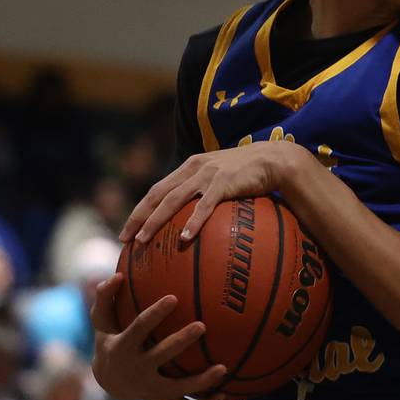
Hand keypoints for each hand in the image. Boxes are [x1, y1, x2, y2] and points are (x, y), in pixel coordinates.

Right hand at [89, 273, 227, 399]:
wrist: (109, 382)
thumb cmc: (110, 341)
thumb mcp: (102, 322)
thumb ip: (105, 298)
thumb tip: (117, 275)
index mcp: (123, 347)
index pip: (139, 328)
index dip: (155, 314)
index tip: (174, 297)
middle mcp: (138, 370)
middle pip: (162, 355)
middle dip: (181, 341)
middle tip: (202, 325)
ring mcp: (152, 389)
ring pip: (179, 389)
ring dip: (202, 381)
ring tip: (223, 368)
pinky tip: (225, 392)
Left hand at [119, 144, 309, 245]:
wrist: (274, 160)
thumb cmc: (250, 174)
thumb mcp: (222, 179)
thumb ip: (207, 193)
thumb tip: (195, 221)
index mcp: (190, 167)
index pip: (157, 189)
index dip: (140, 209)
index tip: (127, 230)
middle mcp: (194, 168)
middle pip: (157, 194)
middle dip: (138, 216)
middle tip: (126, 239)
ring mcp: (208, 174)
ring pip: (173, 199)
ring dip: (156, 220)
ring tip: (144, 240)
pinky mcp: (224, 182)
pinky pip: (204, 206)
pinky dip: (192, 222)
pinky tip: (183, 238)